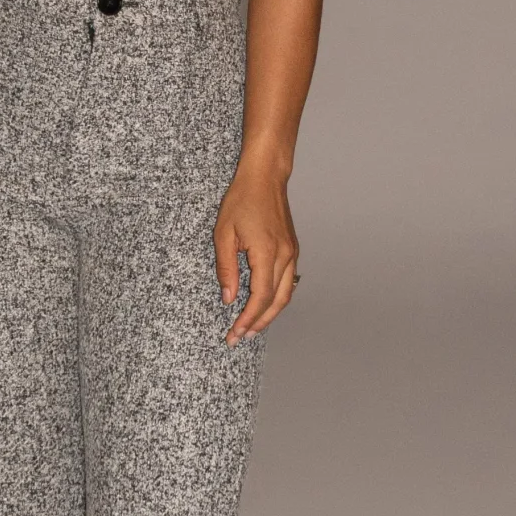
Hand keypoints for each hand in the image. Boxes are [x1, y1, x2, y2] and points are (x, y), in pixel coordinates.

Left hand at [214, 164, 299, 344]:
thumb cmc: (242, 200)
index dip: (249, 318)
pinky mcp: (292, 249)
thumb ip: (226, 268)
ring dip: (270, 314)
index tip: (236, 332)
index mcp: (266, 252)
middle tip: (241, 337)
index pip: (261, 296)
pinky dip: (277, 298)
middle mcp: (284, 255)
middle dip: (259, 323)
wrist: (265, 178)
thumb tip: (229, 298)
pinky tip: (264, 305)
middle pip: (276, 301)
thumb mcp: (223, 233)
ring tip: (253, 327)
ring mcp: (291, 252)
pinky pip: (288, 281)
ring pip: (286, 293)